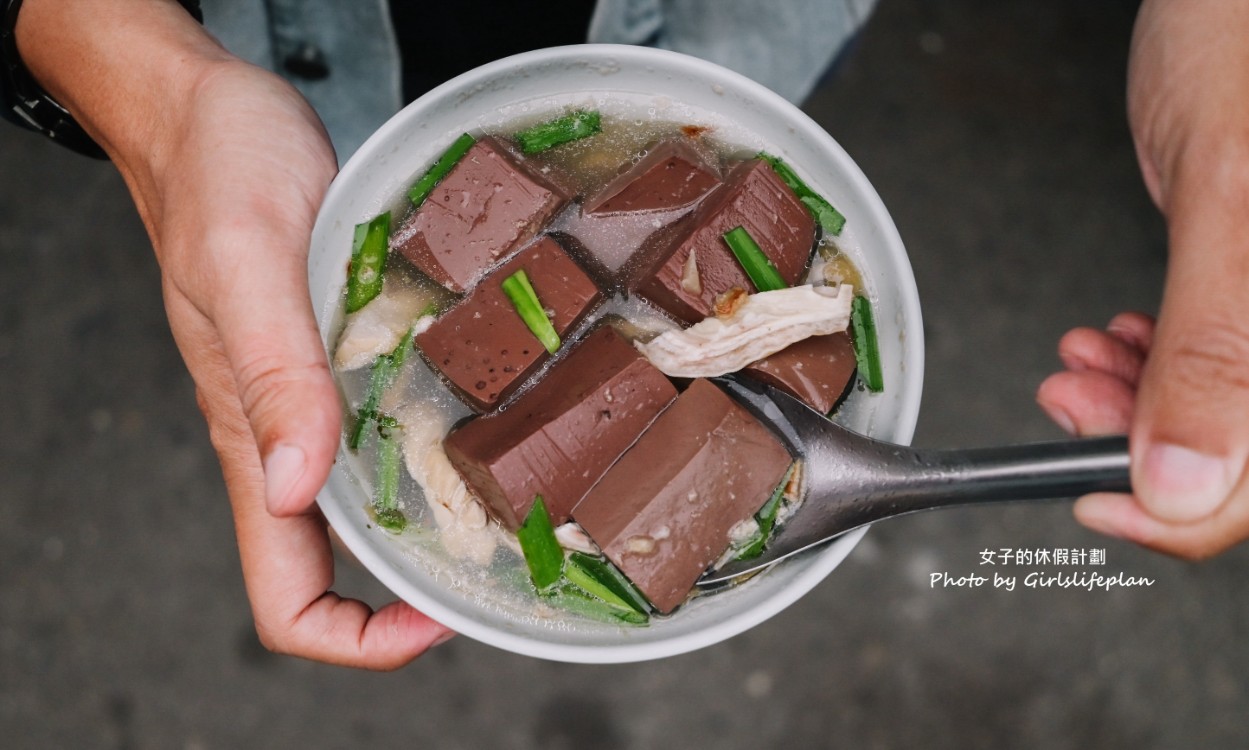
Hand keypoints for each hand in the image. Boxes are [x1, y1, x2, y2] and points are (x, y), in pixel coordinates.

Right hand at [17, 0, 451, 665]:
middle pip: (346, 568)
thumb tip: (292, 489)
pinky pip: (393, 426)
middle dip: (421, 593)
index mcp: (250, 441)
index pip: (286, 598)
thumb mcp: (247, 265)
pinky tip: (501, 412)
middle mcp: (288, 436)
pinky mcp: (345, 353)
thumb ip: (272, 376)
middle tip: (513, 563)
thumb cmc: (215, 175)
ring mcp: (317, 397)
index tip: (436, 619)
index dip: (358, 638)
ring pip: (377, 501)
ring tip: (528, 499)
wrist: (212, 113)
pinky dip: (444, 442)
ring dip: (443, 520)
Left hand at [1036, 0, 1248, 558]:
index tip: (1098, 500)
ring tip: (1078, 368)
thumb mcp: (1229, 197)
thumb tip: (1185, 482)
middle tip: (1071, 405)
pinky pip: (1214, 355)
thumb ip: (1215, 348)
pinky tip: (1115, 338)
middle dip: (1141, 444)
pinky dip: (1153, 359)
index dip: (1183, 513)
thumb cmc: (1248, 35)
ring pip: (1220, 409)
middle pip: (1242, 455)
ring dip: (1136, 402)